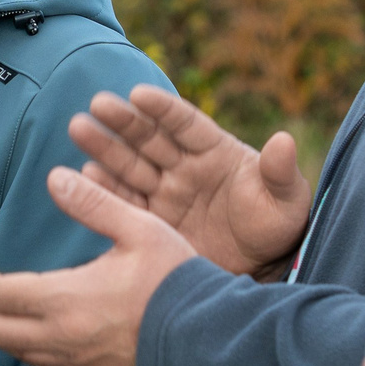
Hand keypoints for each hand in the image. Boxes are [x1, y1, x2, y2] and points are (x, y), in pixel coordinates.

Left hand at [0, 165, 195, 365]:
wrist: (210, 339)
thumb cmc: (176, 281)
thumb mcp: (139, 228)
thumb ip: (94, 204)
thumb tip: (55, 178)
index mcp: (65, 300)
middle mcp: (61, 337)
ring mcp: (75, 362)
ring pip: (16, 351)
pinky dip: (25, 348)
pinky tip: (32, 335)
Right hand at [70, 85, 309, 277]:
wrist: (261, 270)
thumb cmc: (277, 227)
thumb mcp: (286, 201)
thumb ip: (280, 172)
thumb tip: (285, 141)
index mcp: (215, 151)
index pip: (185, 124)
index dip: (163, 109)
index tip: (138, 94)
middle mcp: (185, 167)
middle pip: (150, 138)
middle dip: (124, 121)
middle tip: (97, 105)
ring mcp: (166, 193)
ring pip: (130, 165)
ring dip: (105, 149)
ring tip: (79, 129)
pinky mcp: (152, 223)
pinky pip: (125, 202)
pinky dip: (104, 190)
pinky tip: (84, 178)